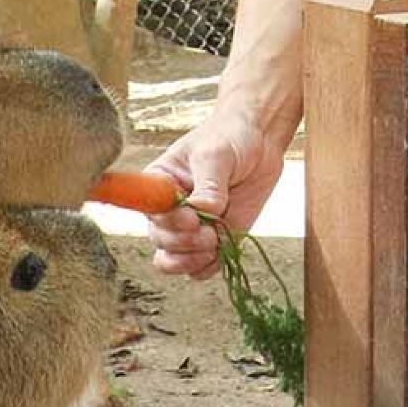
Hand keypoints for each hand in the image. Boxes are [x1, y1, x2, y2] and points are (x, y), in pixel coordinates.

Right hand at [144, 110, 287, 278]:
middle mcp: (169, 209)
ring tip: (215, 242)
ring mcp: (190, 228)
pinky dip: (210, 266)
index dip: (167, 221)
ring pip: (174, 261)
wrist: (259, 141)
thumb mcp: (215, 155)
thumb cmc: (229, 137)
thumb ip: (208, 186)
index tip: (191, 218)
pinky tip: (223, 249)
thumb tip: (203, 212)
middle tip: (209, 232)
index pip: (148, 211)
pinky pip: (201, 268)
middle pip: (160, 240)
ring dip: (193, 259)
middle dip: (184, 242)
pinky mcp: (213, 241)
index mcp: (159, 183)